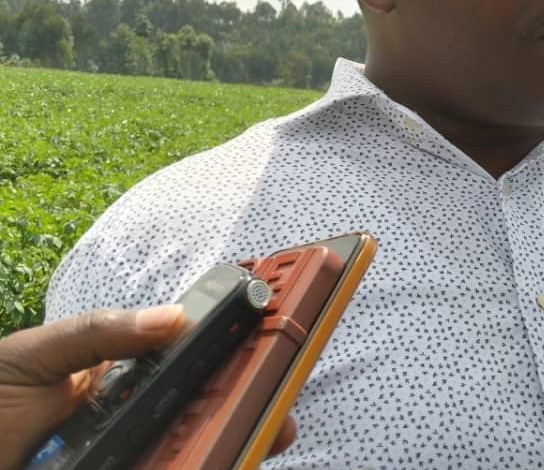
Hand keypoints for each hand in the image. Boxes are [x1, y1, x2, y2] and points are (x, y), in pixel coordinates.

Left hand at [0, 306, 296, 468]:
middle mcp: (130, 426)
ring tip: (254, 440)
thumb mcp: (35, 356)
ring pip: (187, 457)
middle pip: (202, 421)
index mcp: (119, 382)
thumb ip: (101, 334)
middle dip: (248, 413)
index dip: (235, 359)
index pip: (191, 368)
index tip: (273, 347)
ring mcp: (126, 459)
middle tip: (279, 416)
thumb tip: (176, 317)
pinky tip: (212, 459)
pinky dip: (191, 464)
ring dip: (223, 447)